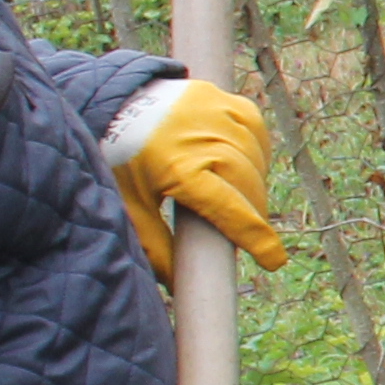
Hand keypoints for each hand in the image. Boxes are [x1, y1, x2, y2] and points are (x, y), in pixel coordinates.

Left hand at [107, 79, 285, 281]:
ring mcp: (217, 113)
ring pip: (256, 160)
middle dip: (251, 214)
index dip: (257, 239)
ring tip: (236, 196)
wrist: (110, 101)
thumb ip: (154, 246)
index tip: (274, 262)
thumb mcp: (130, 205)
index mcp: (181, 169)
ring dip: (252, 183)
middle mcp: (205, 139)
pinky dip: (254, 150)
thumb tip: (177, 286)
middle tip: (240, 231)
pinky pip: (255, 131)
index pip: (233, 211)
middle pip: (250, 187)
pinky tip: (240, 162)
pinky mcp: (223, 98)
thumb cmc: (118, 156)